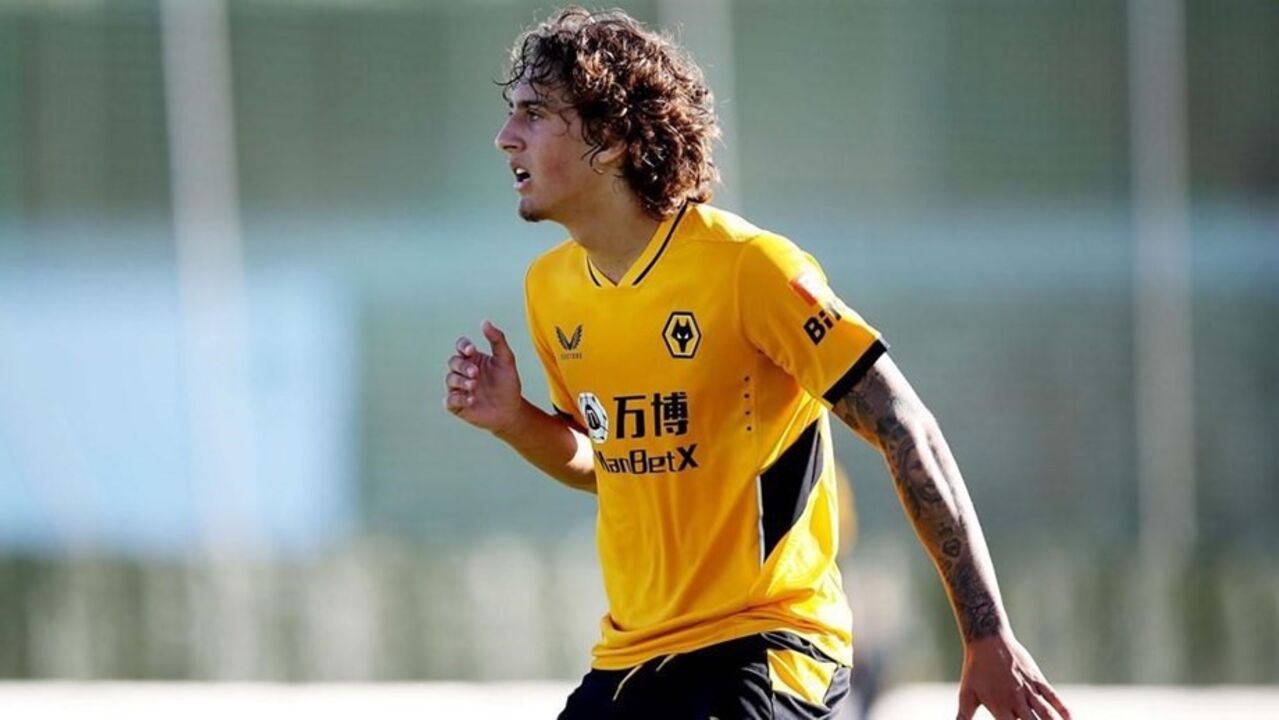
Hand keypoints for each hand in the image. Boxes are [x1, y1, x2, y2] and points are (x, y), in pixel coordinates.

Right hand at [443, 320, 524, 434]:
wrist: (511, 410)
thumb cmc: (508, 384)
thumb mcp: (506, 360)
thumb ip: (497, 340)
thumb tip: (484, 322)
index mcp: (473, 359)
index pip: (461, 346)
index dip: (463, 346)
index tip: (471, 350)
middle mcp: (463, 372)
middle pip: (453, 362)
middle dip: (463, 366)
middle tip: (476, 374)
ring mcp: (458, 388)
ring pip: (450, 379)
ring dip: (461, 381)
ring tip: (474, 386)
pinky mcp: (457, 405)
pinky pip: (449, 400)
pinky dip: (458, 399)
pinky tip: (471, 399)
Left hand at [957, 631, 1069, 719]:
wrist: (987, 640)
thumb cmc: (975, 670)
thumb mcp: (966, 695)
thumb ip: (963, 718)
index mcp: (999, 708)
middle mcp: (1016, 701)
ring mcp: (1028, 690)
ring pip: (1046, 714)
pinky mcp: (1037, 679)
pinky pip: (1052, 696)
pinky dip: (1062, 708)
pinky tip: (1070, 719)